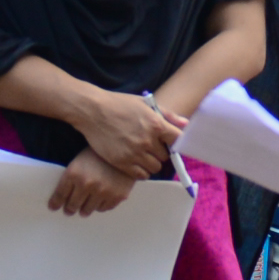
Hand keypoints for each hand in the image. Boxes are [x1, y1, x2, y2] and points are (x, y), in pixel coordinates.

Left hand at [48, 155, 139, 216]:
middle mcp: (87, 184)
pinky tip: (98, 201)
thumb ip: (71, 178)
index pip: (60, 195)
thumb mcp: (79, 160)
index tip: (53, 207)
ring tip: (83, 209)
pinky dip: (99, 206)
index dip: (55, 203)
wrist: (125, 148)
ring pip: (88, 210)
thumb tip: (61, 199)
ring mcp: (103, 191)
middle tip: (69, 210)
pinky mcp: (117, 196)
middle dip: (69, 209)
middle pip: (72, 205)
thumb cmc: (98, 153)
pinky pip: (103, 208)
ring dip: (84, 210)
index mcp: (74, 173)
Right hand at [62, 86, 184, 182]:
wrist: (92, 111)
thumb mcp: (145, 104)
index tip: (170, 143)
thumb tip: (186, 124)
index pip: (178, 141)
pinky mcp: (122, 162)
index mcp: (156, 124)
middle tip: (149, 146)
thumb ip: (167, 115)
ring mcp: (135, 153)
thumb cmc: (118, 104)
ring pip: (155, 167)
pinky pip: (141, 175)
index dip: (175, 143)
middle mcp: (147, 140)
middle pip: (165, 156)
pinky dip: (141, 171)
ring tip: (141, 154)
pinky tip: (134, 162)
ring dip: (151, 162)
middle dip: (160, 152)